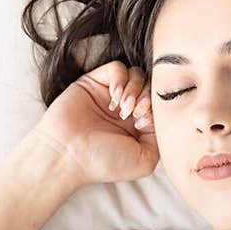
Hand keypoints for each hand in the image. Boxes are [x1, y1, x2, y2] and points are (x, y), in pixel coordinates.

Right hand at [33, 59, 157, 187]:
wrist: (67, 154)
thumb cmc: (102, 161)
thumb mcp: (144, 160)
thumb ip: (161, 140)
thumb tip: (162, 118)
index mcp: (138, 126)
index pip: (159, 105)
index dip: (158, 110)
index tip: (145, 124)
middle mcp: (126, 109)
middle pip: (151, 87)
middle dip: (148, 98)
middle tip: (136, 114)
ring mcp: (110, 94)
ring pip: (137, 76)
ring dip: (135, 90)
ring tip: (123, 108)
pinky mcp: (94, 81)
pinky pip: (117, 68)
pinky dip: (121, 80)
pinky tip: (114, 98)